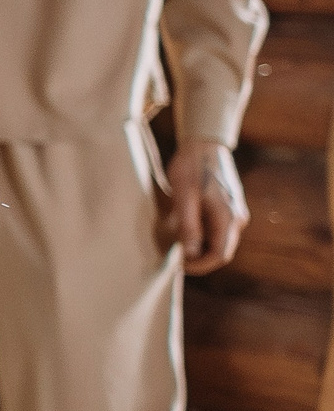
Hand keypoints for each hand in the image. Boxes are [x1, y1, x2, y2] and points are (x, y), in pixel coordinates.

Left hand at [167, 139, 246, 274]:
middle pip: (221, 251)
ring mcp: (234, 213)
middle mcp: (236, 218)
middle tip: (174, 258)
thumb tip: (190, 253)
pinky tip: (183, 230)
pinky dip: (201, 236)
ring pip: (218, 241)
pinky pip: (216, 230)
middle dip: (198, 259)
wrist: (204, 144)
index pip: (220, 254)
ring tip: (175, 244)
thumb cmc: (191, 167)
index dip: (200, 266)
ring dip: (199, 248)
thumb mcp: (184, 196)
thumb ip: (188, 225)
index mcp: (228, 217)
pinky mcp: (227, 208)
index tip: (178, 266)